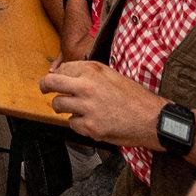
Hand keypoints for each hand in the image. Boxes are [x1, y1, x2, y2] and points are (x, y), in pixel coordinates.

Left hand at [40, 60, 170, 149]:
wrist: (152, 119)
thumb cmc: (134, 97)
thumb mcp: (111, 75)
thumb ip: (89, 74)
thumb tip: (66, 75)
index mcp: (92, 71)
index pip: (62, 69)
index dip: (58, 75)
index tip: (56, 79)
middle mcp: (87, 86)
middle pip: (51, 83)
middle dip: (44, 86)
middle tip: (43, 89)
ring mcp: (87, 107)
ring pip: (58, 105)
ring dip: (62, 108)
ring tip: (72, 109)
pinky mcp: (90, 126)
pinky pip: (71, 124)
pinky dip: (77, 124)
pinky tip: (89, 121)